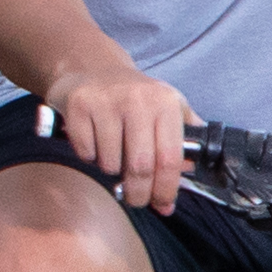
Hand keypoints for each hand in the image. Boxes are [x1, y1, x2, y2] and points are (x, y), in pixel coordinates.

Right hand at [41, 65, 194, 215]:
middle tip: (136, 201)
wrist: (92, 67)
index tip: (163, 204)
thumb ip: (185, 136)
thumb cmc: (134, 96)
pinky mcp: (79, 105)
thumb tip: (192, 170)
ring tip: (112, 157)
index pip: (169, 158)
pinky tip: (94, 142)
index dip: (166, 188)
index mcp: (165, 102)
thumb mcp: (167, 106)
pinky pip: (86, 152)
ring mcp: (106, 101)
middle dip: (138, 193)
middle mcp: (138, 99)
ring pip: (110, 163)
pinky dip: (90, 156)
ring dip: (111, 170)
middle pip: (141, 166)